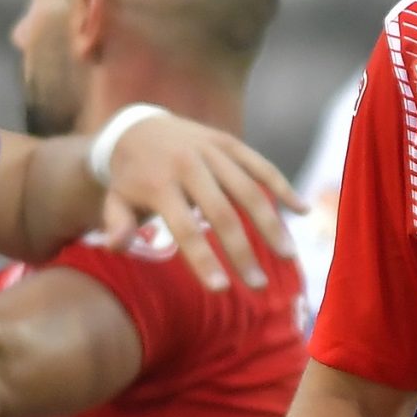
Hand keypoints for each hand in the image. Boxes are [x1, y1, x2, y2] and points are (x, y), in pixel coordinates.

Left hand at [100, 113, 304, 291]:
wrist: (137, 126)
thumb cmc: (129, 177)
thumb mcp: (114, 200)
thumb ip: (117, 224)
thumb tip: (116, 247)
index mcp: (158, 183)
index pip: (184, 228)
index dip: (203, 260)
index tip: (221, 290)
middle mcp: (188, 164)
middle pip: (223, 214)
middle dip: (243, 252)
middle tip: (259, 286)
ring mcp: (212, 150)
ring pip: (249, 190)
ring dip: (271, 225)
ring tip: (287, 256)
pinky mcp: (229, 142)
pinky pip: (261, 165)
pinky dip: (283, 187)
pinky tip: (302, 212)